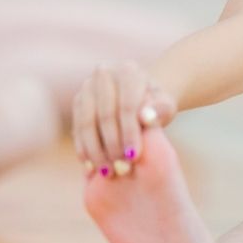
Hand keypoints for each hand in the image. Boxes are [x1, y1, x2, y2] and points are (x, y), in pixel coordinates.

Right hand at [71, 61, 176, 176]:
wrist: (140, 98)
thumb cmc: (155, 105)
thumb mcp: (165, 106)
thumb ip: (160, 110)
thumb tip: (146, 116)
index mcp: (127, 70)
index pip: (126, 105)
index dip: (130, 132)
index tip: (134, 156)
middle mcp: (104, 73)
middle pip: (105, 114)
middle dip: (112, 145)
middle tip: (120, 169)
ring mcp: (87, 86)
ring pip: (87, 122)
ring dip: (96, 151)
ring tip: (107, 172)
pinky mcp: (78, 101)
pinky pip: (77, 128)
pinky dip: (84, 149)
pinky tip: (92, 167)